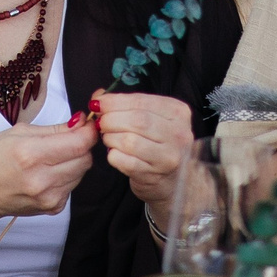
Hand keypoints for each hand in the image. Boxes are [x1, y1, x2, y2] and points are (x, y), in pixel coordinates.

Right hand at [0, 117, 100, 232]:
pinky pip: (72, 186)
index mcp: (30, 154)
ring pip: (82, 172)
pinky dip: (66, 176)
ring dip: (74, 161)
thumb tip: (82, 122)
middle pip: (85, 158)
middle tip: (69, 139)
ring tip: (52, 158)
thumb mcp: (18, 133)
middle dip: (82, 145)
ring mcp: (48, 197)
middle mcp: (41, 179)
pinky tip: (47, 174)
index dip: (89, 131)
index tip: (88, 124)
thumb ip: (54, 129)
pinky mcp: (52, 207)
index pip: (79, 143)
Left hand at [89, 91, 194, 207]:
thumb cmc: (156, 143)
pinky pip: (124, 161)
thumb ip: (125, 104)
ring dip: (110, 138)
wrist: (171, 179)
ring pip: (129, 141)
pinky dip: (113, 155)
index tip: (97, 104)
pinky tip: (114, 153)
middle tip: (100, 123)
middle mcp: (179, 133)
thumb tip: (98, 97)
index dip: (114, 102)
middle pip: (136, 120)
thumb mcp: (149, 117)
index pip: (141, 101)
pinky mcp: (154, 175)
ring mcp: (168, 157)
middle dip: (110, 120)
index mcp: (178, 112)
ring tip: (108, 138)